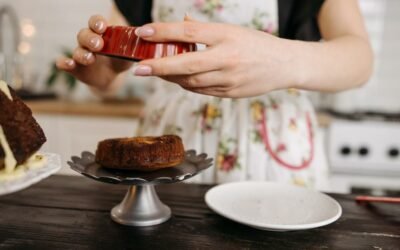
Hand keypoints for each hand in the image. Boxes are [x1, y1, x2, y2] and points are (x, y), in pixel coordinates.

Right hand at [56, 15, 132, 90]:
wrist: (111, 78)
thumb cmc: (120, 60)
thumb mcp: (129, 53)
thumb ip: (134, 47)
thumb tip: (145, 39)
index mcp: (101, 34)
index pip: (95, 23)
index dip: (97, 23)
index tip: (102, 27)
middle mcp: (88, 41)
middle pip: (84, 35)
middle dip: (90, 38)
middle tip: (98, 45)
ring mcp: (80, 54)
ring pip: (77, 50)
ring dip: (82, 53)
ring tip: (90, 57)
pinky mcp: (76, 68)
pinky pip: (65, 64)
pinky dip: (64, 63)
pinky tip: (68, 63)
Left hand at [133, 20, 300, 97]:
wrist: (285, 65)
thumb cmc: (256, 44)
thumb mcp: (232, 31)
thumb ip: (205, 32)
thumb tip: (179, 29)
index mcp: (226, 35)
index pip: (188, 32)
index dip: (163, 32)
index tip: (142, 32)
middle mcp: (226, 58)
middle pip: (185, 64)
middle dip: (158, 67)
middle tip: (139, 69)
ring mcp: (228, 79)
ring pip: (190, 82)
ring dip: (170, 78)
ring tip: (156, 72)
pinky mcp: (229, 93)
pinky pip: (201, 90)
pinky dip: (186, 85)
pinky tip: (179, 79)